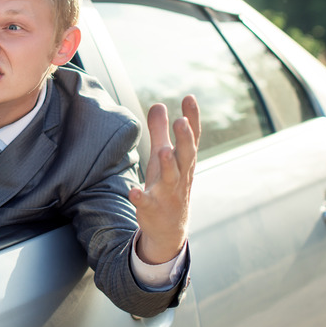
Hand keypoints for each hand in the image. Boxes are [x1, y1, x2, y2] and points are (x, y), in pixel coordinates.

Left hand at [129, 95, 200, 263]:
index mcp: (183, 161)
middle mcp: (179, 175)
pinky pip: (146, 203)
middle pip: (185, 156)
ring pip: (171, 178)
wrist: (169, 228)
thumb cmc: (167, 185)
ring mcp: (167, 193)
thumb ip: (160, 131)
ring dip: (168, 165)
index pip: (191, 138)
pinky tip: (133, 191)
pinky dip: (140, 198)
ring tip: (163, 151)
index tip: (189, 98)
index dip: (192, 118)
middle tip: (181, 122)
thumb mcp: (163, 157)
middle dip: (184, 139)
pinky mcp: (152, 209)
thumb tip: (159, 103)